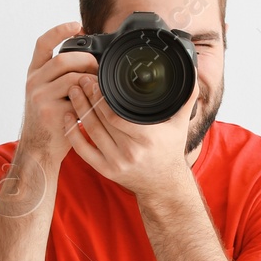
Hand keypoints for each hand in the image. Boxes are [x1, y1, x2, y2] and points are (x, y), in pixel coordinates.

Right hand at [17, 22, 97, 169]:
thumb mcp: (51, 95)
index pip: (43, 44)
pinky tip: (94, 104)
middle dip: (86, 60)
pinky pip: (76, 97)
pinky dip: (89, 98)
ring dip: (90, 80)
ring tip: (99, 89)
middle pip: (63, 58)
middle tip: (98, 70)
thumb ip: (63, 78)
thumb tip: (91, 63)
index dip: (59, 31)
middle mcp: (33, 81)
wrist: (39, 150)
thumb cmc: (51, 122)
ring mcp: (40, 95)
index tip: (77, 25)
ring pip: (71, 76)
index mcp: (34, 74)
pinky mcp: (50, 110)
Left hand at [62, 72, 196, 198]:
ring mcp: (115, 162)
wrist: (164, 186)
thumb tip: (192, 73)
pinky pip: (82, 150)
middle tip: (81, 79)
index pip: (115, 114)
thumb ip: (186, 98)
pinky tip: (68, 116)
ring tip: (74, 90)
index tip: (96, 79)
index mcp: (145, 138)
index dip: (101, 96)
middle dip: (87, 97)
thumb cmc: (170, 152)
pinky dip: (72, 132)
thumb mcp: (180, 125)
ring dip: (79, 108)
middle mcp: (129, 152)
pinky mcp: (105, 170)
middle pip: (100, 119)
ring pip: (89, 131)